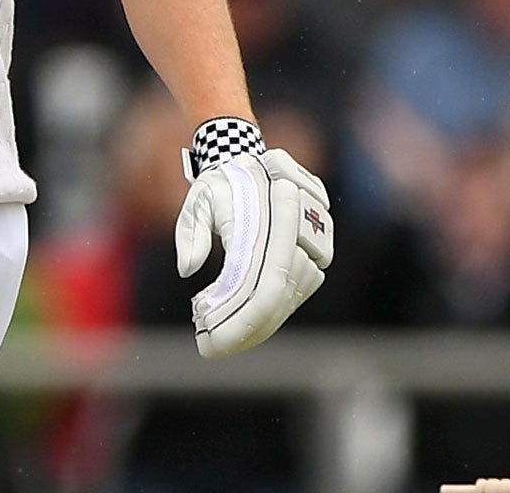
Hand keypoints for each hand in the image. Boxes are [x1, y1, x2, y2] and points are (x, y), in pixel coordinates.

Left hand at [175, 125, 332, 358]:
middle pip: (276, 295)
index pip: (256, 283)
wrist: (255, 161)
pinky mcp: (321, 243)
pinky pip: (305, 285)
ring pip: (293, 292)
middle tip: (212, 347)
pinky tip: (250, 319)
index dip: (238, 321)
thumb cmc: (220, 186)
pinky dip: (277, 307)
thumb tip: (188, 269)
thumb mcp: (197, 201)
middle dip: (245, 329)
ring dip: (262, 319)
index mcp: (261, 212)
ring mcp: (315, 233)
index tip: (209, 343)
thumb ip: (191, 232)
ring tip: (225, 332)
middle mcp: (294, 225)